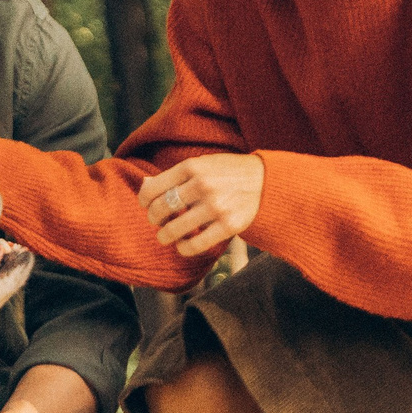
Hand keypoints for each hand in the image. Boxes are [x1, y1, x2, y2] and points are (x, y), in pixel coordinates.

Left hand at [138, 154, 266, 258]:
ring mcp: (216, 206)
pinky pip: (195, 244)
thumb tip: (145, 187)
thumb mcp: (203, 164)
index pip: (153, 188)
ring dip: (165, 236)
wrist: (266, 181)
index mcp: (193, 167)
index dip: (144, 200)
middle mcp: (203, 185)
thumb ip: (176, 175)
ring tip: (166, 236)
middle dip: (154, 218)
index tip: (146, 205)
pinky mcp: (229, 226)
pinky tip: (183, 246)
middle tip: (157, 221)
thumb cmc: (229, 172)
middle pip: (161, 209)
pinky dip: (184, 248)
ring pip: (174, 229)